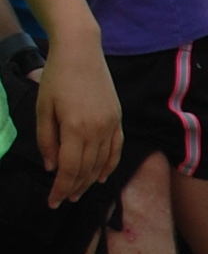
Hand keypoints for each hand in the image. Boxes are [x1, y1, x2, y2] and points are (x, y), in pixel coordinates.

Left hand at [33, 46, 119, 203]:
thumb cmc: (57, 77)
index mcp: (75, 128)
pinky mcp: (117, 120)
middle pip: (87, 170)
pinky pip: (116, 150)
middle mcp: (97, 131)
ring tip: (79, 192)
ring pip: (102, 163)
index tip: (53, 202)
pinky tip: (102, 177)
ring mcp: (111, 126)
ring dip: (90, 180)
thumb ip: (47, 140)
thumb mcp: (43, 108)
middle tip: (64, 200)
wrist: (82, 52)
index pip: (70, 168)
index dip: (61, 188)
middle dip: (75, 188)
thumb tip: (52, 166)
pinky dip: (109, 166)